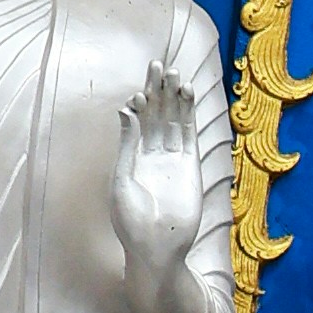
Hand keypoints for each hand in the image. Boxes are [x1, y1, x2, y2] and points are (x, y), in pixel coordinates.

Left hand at [111, 60, 205, 284]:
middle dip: (158, 91)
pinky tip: (188, 96)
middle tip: (158, 65)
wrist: (156, 247)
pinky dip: (189, 115)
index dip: (139, 103)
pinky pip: (190, 135)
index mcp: (131, 157)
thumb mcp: (121, 180)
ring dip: (175, 98)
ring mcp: (172, 158)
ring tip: (175, 74)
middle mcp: (152, 154)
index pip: (136, 121)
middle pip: (156, 114)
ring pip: (174, 120)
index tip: (140, 88)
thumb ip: (127, 145)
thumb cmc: (130, 221)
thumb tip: (126, 110)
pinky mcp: (190, 166)